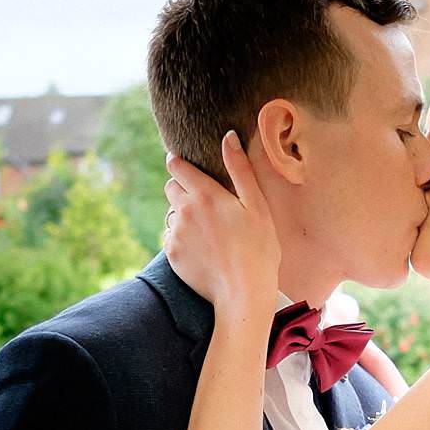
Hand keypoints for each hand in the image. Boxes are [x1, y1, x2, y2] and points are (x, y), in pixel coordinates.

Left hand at [163, 133, 278, 321]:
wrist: (244, 292)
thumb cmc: (258, 248)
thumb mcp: (256, 205)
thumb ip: (240, 169)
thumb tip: (229, 137)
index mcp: (205, 194)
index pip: (177, 167)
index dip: (178, 163)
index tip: (181, 164)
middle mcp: (184, 211)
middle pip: (171, 188)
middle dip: (182, 190)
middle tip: (205, 204)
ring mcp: (175, 234)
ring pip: (172, 214)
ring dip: (184, 216)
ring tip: (209, 232)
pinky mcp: (172, 255)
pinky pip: (171, 238)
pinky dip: (183, 240)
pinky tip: (203, 250)